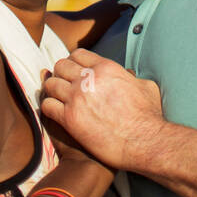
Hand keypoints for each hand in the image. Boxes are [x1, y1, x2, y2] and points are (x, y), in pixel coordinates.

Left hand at [41, 49, 163, 171]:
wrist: (145, 142)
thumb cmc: (149, 116)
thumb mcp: (145, 86)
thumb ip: (132, 77)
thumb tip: (130, 75)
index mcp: (105, 67)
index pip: (77, 54)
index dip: (74, 63)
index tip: (74, 73)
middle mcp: (88, 78)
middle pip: (60, 66)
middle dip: (61, 75)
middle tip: (64, 87)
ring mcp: (77, 97)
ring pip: (50, 85)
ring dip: (53, 92)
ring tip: (58, 100)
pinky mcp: (70, 119)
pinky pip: (47, 106)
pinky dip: (49, 109)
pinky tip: (56, 115)